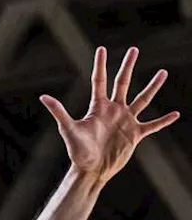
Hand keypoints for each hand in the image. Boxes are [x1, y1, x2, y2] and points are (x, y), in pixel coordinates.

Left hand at [41, 46, 178, 183]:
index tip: (102, 49)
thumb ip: (59, 112)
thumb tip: (43, 97)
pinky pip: (153, 125)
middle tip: (134, 49)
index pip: (99, 81)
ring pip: (142, 99)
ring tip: (163, 72)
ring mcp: (125, 121)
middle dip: (128, 66)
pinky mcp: (135, 134)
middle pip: (122, 83)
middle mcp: (113, 110)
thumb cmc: (78, 151)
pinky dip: (164, 121)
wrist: (91, 170)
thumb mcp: (69, 130)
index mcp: (98, 107)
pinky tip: (176, 114)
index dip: (100, 65)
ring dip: (153, 86)